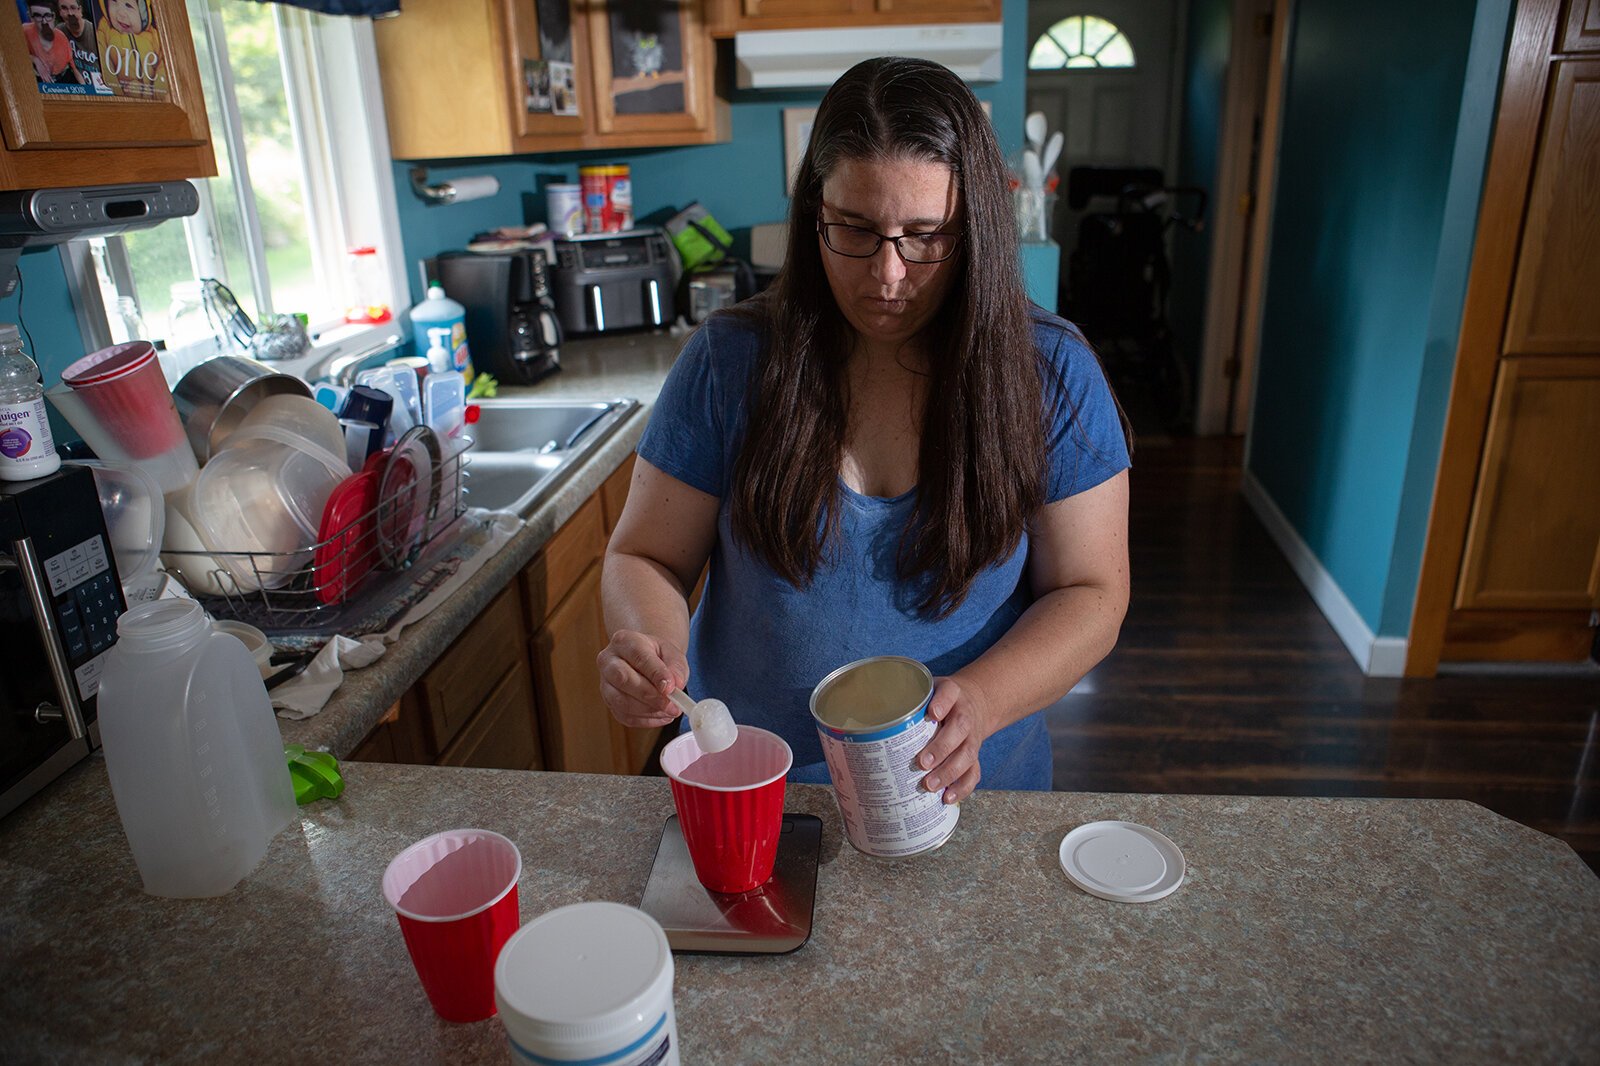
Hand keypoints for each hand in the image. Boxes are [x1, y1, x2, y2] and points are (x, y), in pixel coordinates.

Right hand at [597, 629, 688, 728]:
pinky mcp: (608, 702)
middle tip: (671, 705)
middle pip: (623, 679)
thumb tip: (675, 685)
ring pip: (621, 701)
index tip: (671, 687)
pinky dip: (645, 720)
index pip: (638, 656)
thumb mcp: (672, 653)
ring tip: (669, 711)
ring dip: (648, 710)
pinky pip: (624, 716)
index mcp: (624, 641)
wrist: (645, 660)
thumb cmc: (657, 655)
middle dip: (650, 695)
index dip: (655, 674)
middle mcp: (608, 660)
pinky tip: (661, 715)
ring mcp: (605, 683)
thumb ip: (676, 667)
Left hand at [916, 676, 996, 804]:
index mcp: (952, 693)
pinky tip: (947, 797)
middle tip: (922, 763)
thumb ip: (904, 699)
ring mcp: (972, 736)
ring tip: (930, 785)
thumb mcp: (925, 690)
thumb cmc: (940, 700)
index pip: (948, 693)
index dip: (942, 703)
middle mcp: (965, 714)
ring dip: (949, 772)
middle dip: (941, 748)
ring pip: (967, 754)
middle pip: (960, 728)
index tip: (933, 713)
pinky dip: (962, 787)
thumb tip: (869, 716)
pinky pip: (973, 772)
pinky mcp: (974, 755)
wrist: (975, 704)